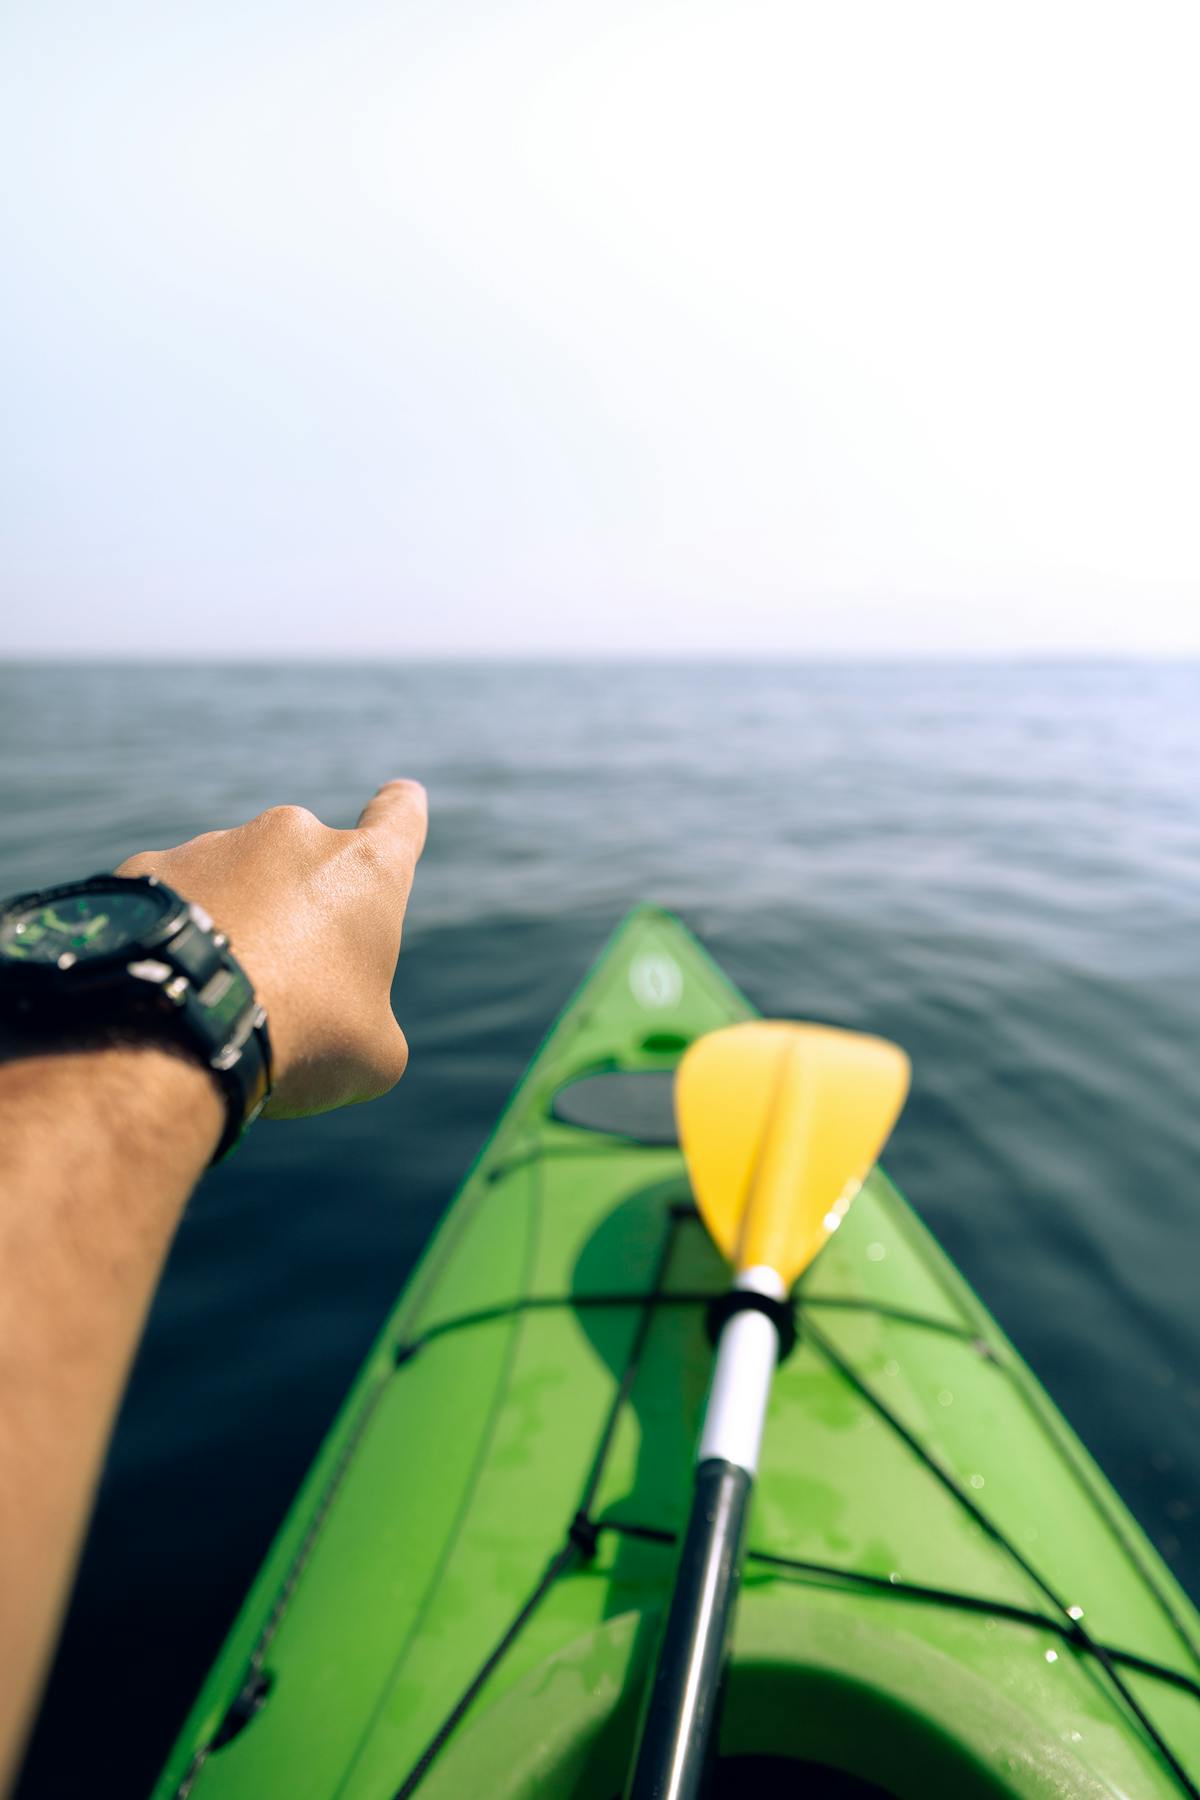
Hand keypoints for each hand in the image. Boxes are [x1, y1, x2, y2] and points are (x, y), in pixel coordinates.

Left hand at [117, 780, 427, 1117]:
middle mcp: (293, 837)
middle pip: (306, 866)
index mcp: (364, 871)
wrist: (175, 1031)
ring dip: (235, 921)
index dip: (401, 810)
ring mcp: (214, 844)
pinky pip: (173, 899)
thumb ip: (372, 1018)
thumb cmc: (299, 1036)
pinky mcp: (148, 866)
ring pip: (234, 882)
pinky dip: (175, 931)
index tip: (400, 796)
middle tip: (283, 985)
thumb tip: (344, 1022)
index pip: (398, 819)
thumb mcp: (373, 1054)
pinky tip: (168, 982)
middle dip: (298, 912)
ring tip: (218, 993)